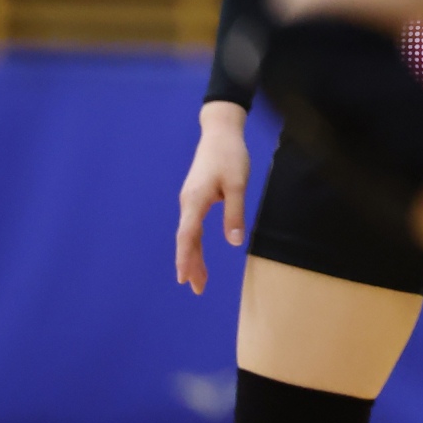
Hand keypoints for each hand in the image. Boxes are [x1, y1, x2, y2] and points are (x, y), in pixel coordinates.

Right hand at [175, 101, 250, 293]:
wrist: (220, 132)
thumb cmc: (230, 156)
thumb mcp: (237, 184)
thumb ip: (234, 213)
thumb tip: (234, 242)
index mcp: (195, 200)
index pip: (188, 236)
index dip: (186, 258)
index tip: (184, 279)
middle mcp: (188, 203)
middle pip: (186, 240)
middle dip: (190, 265)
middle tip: (197, 289)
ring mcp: (190, 201)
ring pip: (189, 234)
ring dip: (193, 257)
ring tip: (198, 279)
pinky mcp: (196, 198)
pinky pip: (192, 226)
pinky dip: (194, 243)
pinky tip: (197, 254)